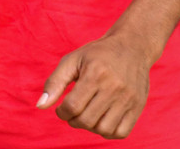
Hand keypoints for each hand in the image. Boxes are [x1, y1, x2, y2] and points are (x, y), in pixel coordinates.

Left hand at [37, 31, 156, 139]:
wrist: (132, 46)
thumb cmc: (97, 54)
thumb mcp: (73, 60)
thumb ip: (54, 82)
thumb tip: (40, 106)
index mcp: (95, 73)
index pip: (73, 106)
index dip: (61, 112)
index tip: (61, 108)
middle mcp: (114, 87)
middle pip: (87, 120)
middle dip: (73, 120)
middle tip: (72, 112)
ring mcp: (128, 98)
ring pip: (103, 129)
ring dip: (90, 127)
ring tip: (87, 115)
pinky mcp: (138, 106)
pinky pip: (121, 133)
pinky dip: (108, 132)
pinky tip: (101, 120)